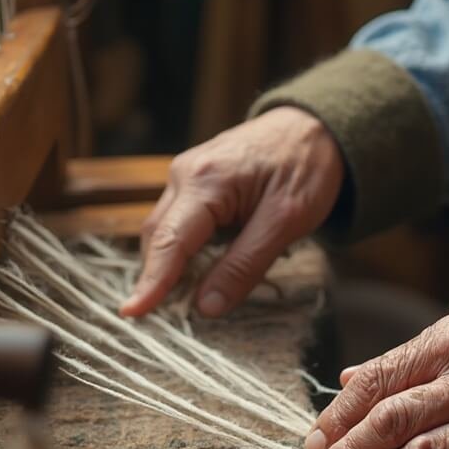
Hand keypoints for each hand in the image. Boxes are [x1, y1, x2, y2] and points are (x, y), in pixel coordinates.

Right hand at [119, 107, 343, 317]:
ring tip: (179, 302)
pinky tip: (197, 272)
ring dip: (169, 267)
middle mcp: (184, 174)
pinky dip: (183, 251)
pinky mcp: (194, 182)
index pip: (169, 242)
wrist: (317, 127)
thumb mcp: (285, 222)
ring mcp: (186, 175)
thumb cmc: (306, 168)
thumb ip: (244, 265)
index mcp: (205, 181)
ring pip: (165, 232)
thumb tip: (206, 306)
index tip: (132, 314)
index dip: (151, 282)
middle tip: (161, 321)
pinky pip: (179, 223)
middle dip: (156, 279)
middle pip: (158, 238)